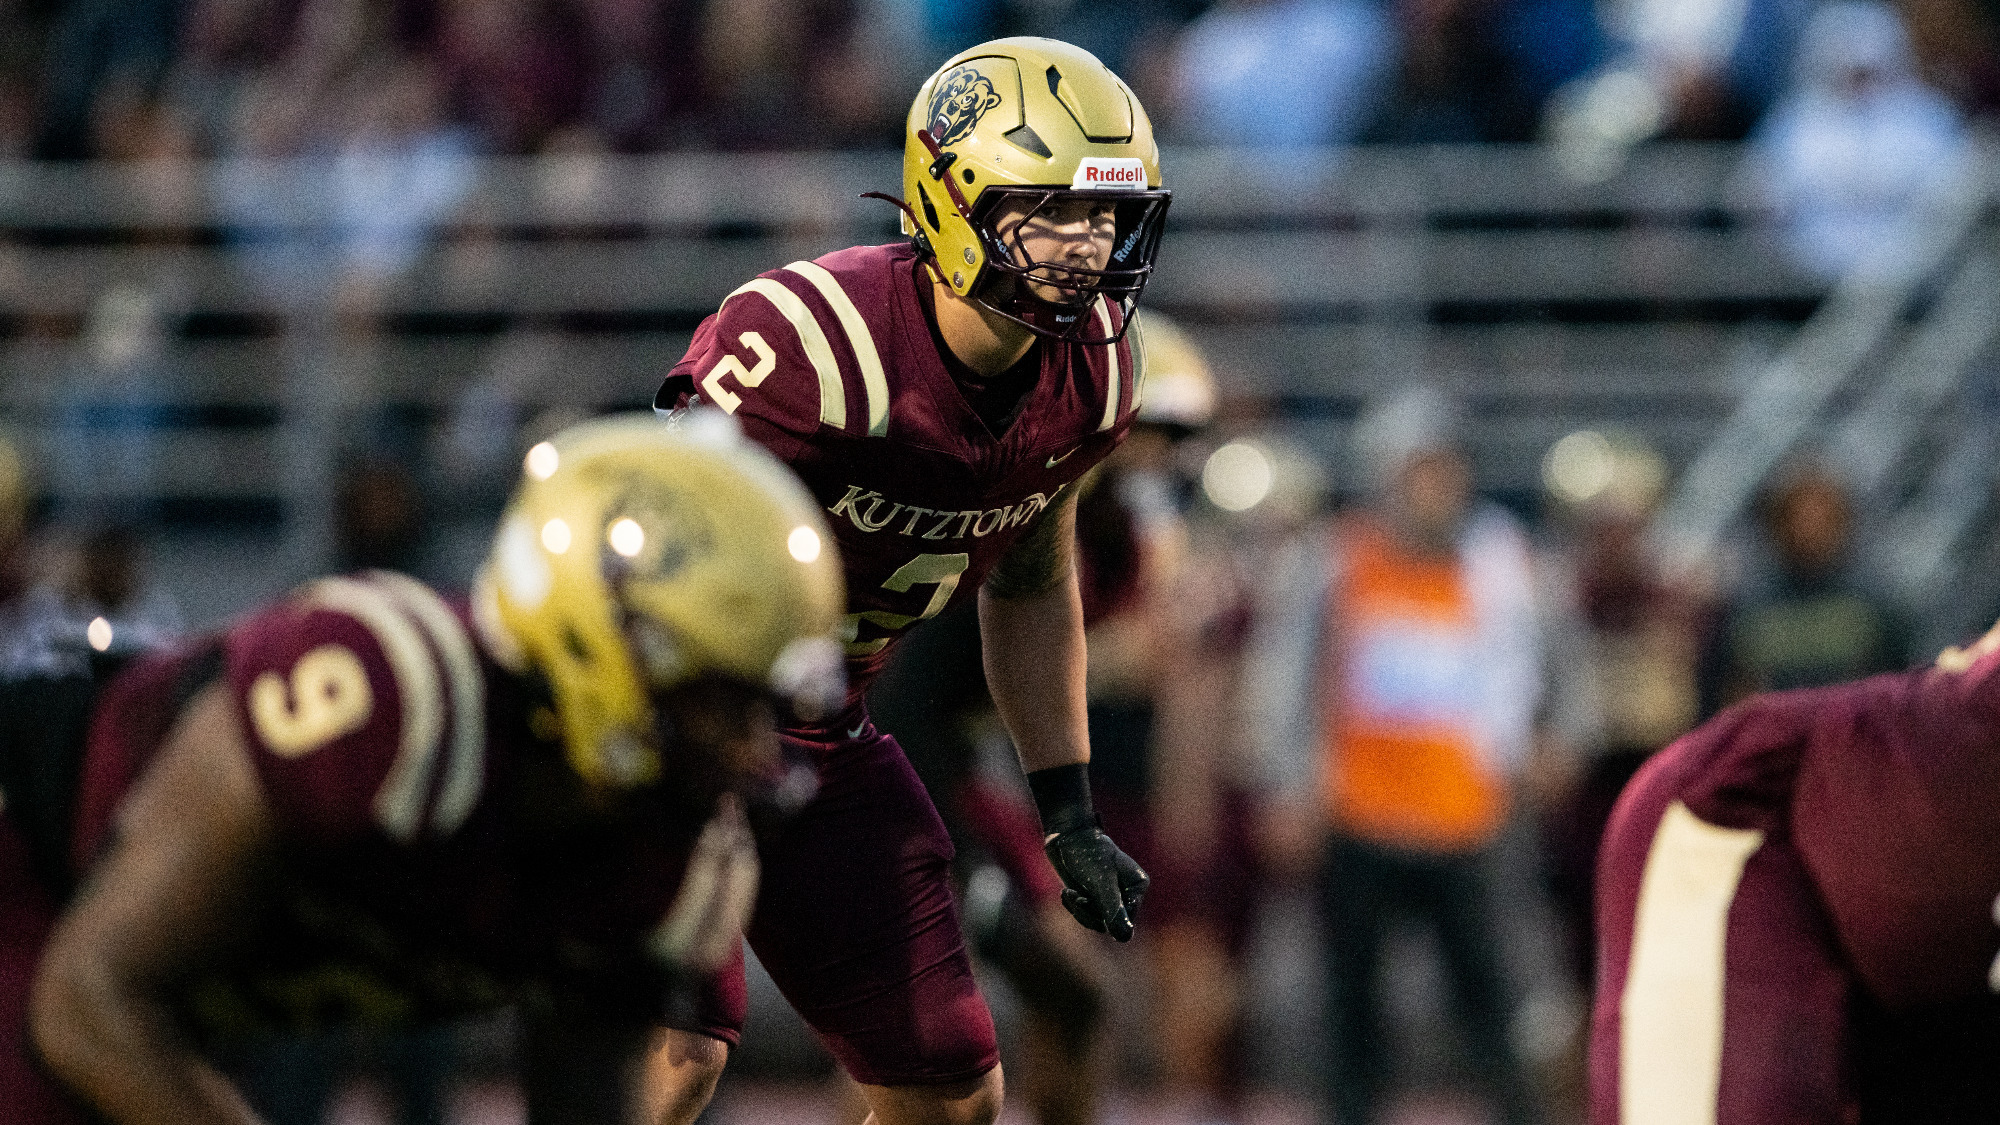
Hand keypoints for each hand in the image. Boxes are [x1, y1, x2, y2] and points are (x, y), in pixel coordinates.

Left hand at [1043, 826, 1148, 940]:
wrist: (1065, 836)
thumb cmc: (1087, 853)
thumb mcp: (1101, 883)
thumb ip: (1113, 909)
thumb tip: (1125, 938)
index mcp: (1137, 886)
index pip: (1127, 919)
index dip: (1106, 916)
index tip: (1084, 899)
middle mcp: (1127, 893)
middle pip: (1112, 923)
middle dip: (1089, 913)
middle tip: (1075, 897)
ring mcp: (1111, 896)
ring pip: (1097, 921)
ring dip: (1080, 910)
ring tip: (1067, 893)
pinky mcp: (1095, 896)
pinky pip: (1087, 914)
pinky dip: (1075, 906)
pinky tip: (1066, 892)